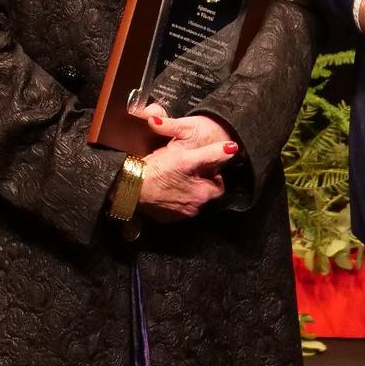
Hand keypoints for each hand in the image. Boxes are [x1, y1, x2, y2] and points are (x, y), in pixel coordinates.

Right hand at [136, 104, 237, 220]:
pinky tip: (164, 187)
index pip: (218, 184)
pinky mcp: (166, 218)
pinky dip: (172, 197)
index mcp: (203, 195)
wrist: (131, 186)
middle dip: (197, 181)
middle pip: (204, 192)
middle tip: (183, 168)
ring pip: (190, 200)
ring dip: (185, 189)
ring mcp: (179, 215)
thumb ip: (211, 153)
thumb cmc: (158, 171)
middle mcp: (194, 209)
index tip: (198, 164)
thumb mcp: (186, 157)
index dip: (210, 172)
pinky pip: (175, 207)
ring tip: (172, 176)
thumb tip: (233, 148)